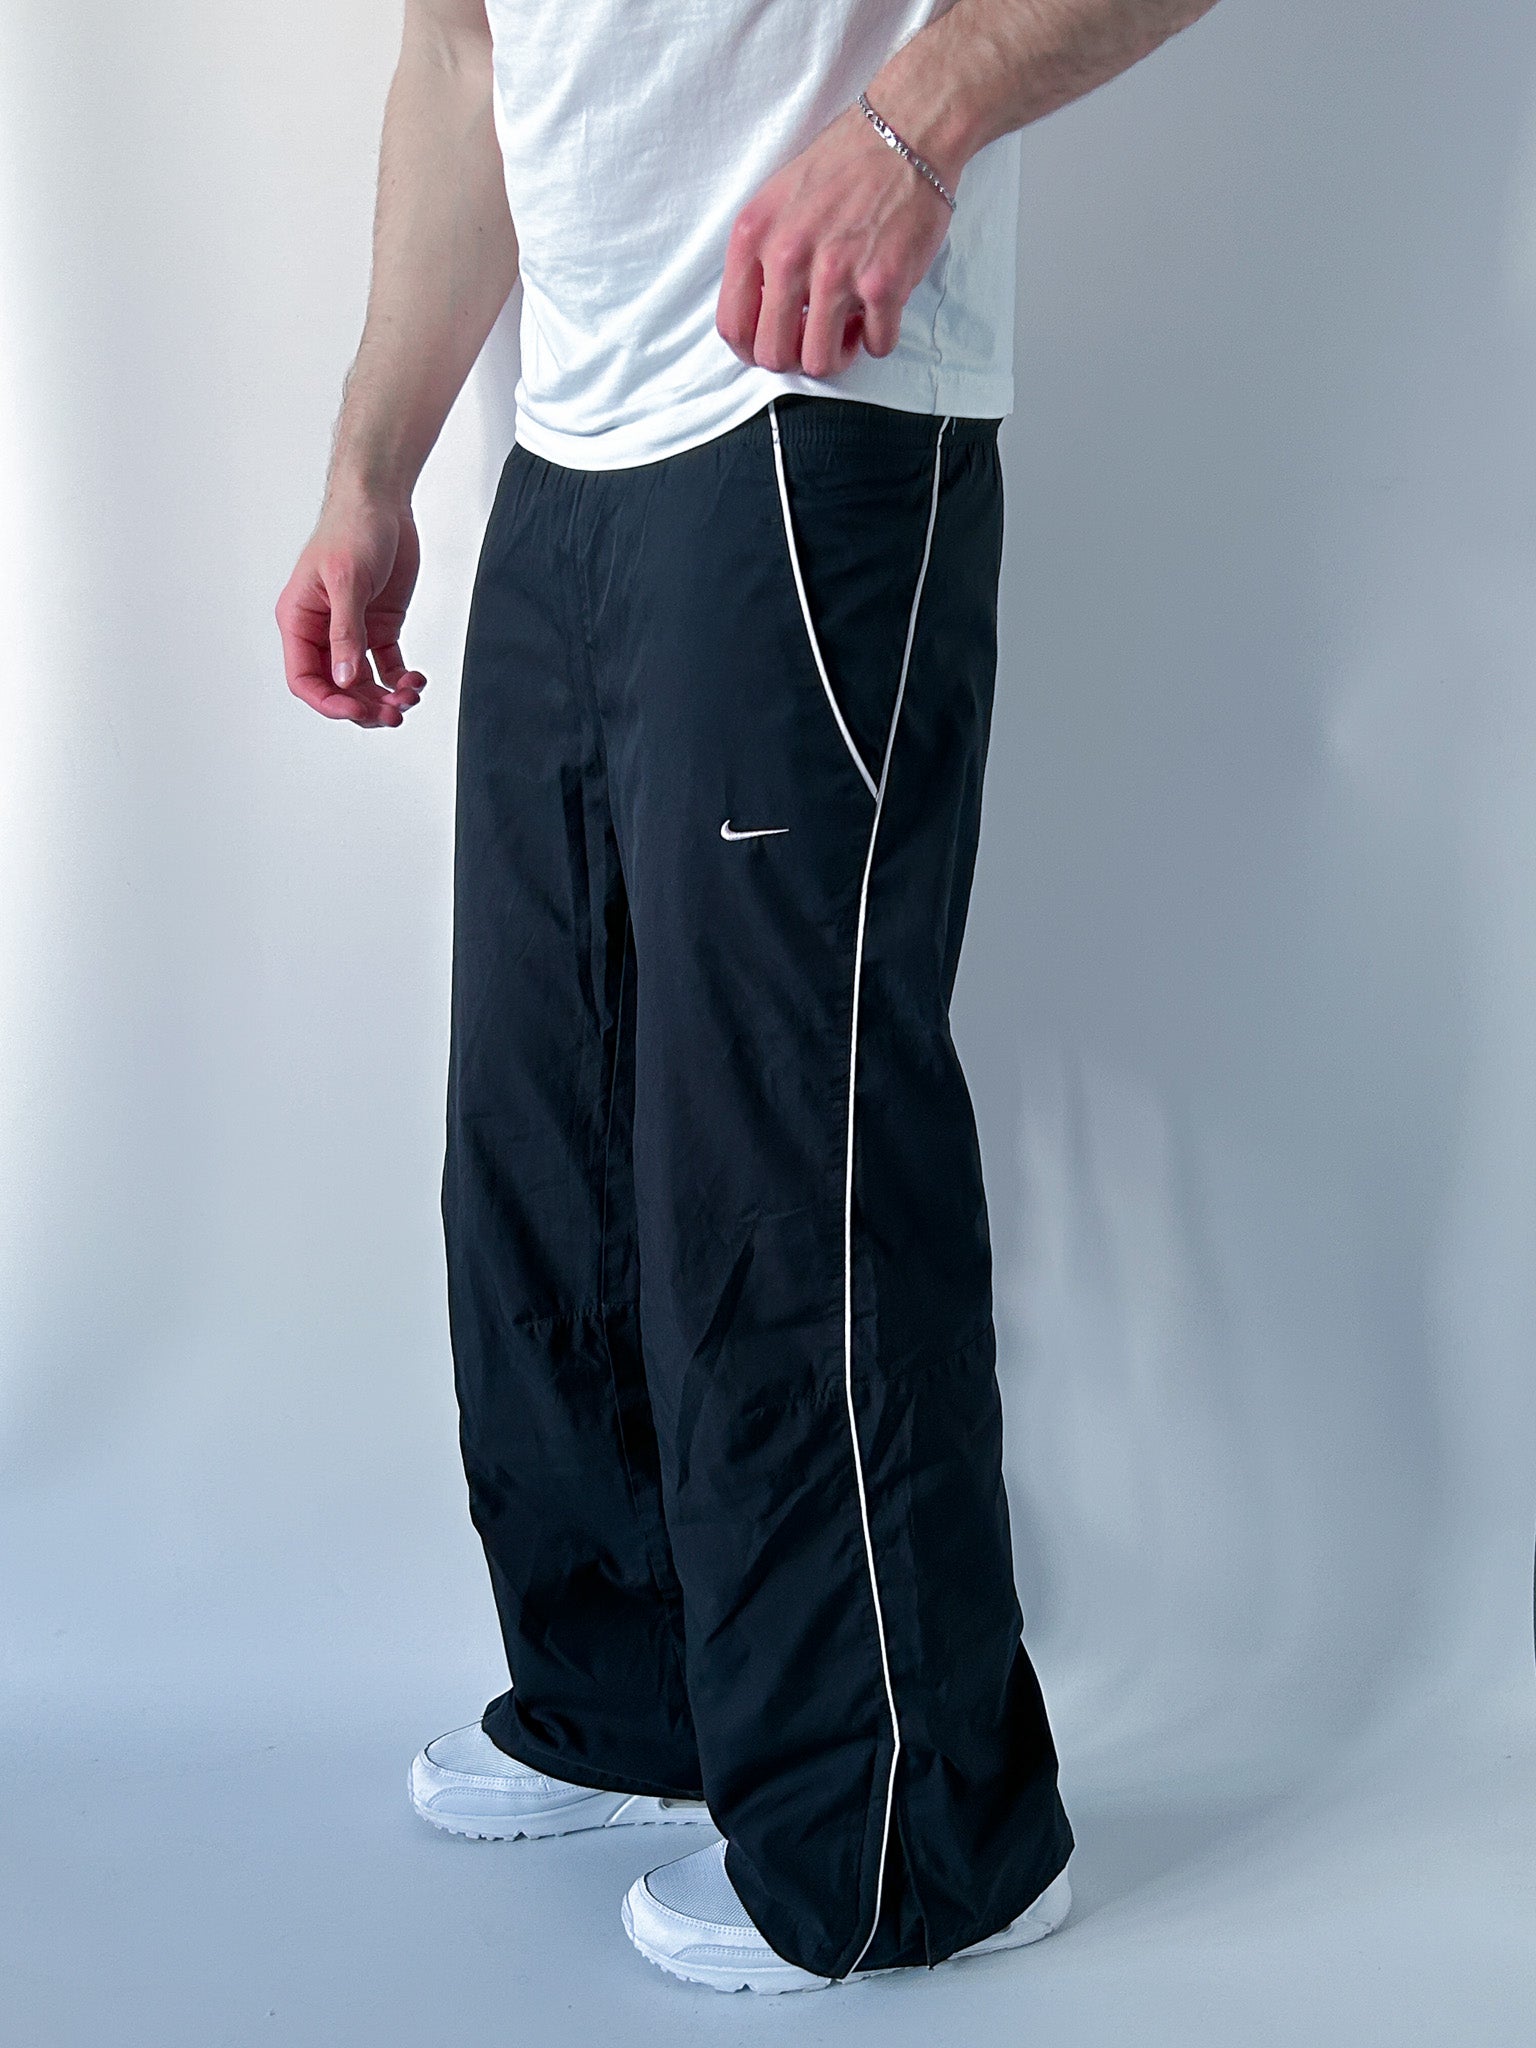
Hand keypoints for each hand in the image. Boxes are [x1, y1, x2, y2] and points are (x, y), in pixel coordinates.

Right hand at [275, 493, 426, 728]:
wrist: (381, 502)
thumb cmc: (352, 529)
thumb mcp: (347, 581)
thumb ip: (346, 633)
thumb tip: (345, 678)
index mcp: (300, 621)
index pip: (305, 678)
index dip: (328, 702)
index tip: (357, 710)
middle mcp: (323, 632)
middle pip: (337, 688)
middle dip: (364, 706)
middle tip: (393, 713)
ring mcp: (352, 632)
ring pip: (363, 683)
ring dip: (386, 698)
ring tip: (410, 697)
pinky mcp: (379, 627)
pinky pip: (387, 666)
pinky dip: (401, 680)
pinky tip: (416, 680)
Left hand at [716, 104, 956, 378]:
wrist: (903, 132)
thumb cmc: (842, 165)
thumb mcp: (775, 201)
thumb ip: (761, 257)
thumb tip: (761, 318)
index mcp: (754, 237)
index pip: (733, 327)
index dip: (753, 350)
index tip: (775, 343)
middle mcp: (788, 256)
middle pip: (775, 356)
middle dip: (796, 358)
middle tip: (816, 337)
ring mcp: (836, 272)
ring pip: (822, 362)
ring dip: (838, 354)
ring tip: (849, 326)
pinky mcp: (882, 283)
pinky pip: (876, 345)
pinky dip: (880, 335)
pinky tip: (881, 307)